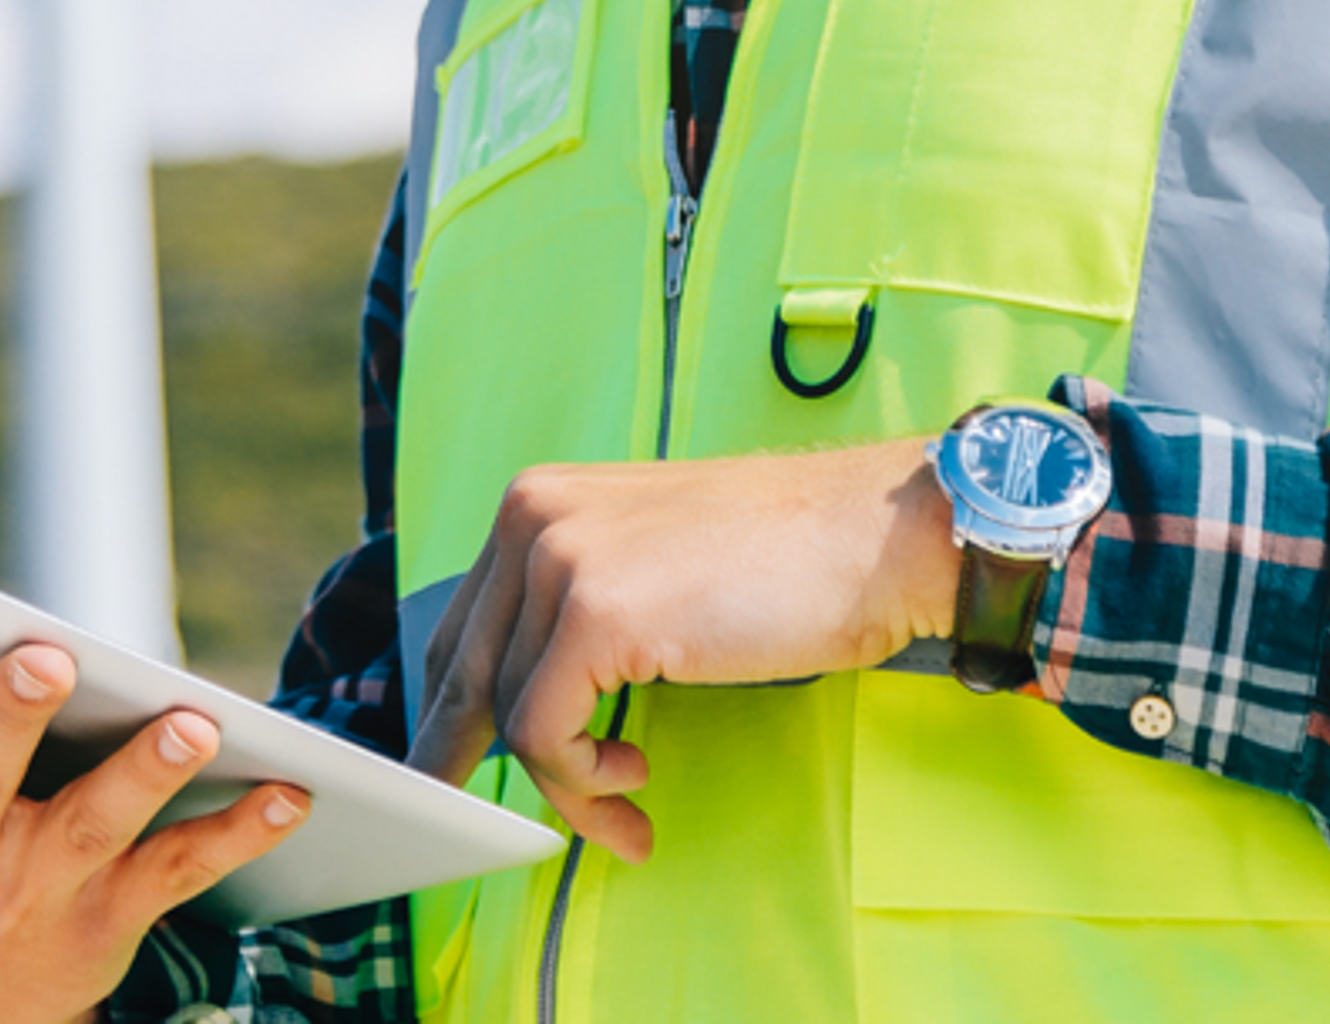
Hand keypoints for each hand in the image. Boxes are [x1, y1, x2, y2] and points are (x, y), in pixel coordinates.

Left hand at [404, 441, 956, 860]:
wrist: (875, 537)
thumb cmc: (787, 562)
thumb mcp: (649, 568)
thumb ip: (579, 611)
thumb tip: (528, 696)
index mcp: (539, 502)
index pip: (462, 626)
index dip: (454, 710)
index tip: (454, 769)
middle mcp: (531, 519)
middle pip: (464, 671)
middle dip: (468, 760)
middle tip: (483, 826)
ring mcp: (560, 561)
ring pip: (508, 714)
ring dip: (565, 785)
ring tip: (625, 809)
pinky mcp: (596, 615)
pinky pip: (546, 735)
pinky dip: (582, 782)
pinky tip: (634, 781)